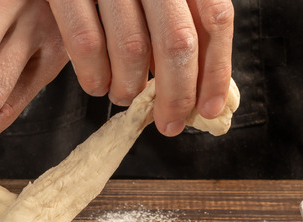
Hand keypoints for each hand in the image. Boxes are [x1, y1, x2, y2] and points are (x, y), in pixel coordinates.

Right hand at [46, 0, 233, 135]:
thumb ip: (178, 26)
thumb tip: (196, 84)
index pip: (214, 18)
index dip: (216, 70)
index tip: (209, 108)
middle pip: (177, 41)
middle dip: (176, 93)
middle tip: (169, 122)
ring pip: (132, 47)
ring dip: (131, 87)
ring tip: (125, 96)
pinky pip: (87, 43)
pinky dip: (94, 76)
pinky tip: (97, 85)